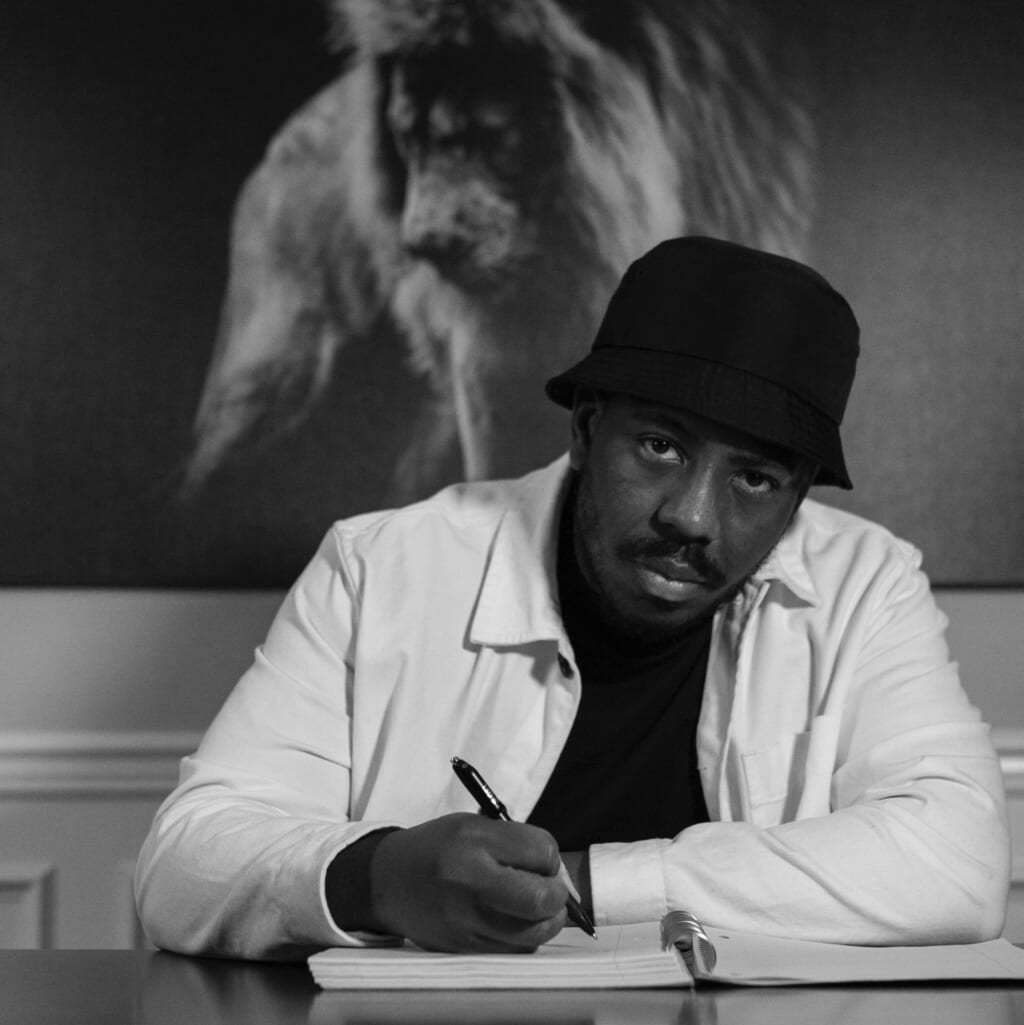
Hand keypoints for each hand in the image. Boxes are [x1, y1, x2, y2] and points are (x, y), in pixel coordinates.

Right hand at [369, 813, 567, 951]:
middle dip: (558, 896)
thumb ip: (516, 843)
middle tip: (552, 891)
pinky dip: (524, 937)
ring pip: (532, 933)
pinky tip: (514, 922)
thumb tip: (557, 872)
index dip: (551, 858)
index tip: (543, 861)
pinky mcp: (462, 947)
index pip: (541, 851)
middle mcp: (469, 880)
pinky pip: (512, 949)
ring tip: (536, 908)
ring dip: (546, 921)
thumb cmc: (438, 848)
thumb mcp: (474, 827)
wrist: (387, 881)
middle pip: (540, 899)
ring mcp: (465, 919)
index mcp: (474, 839)